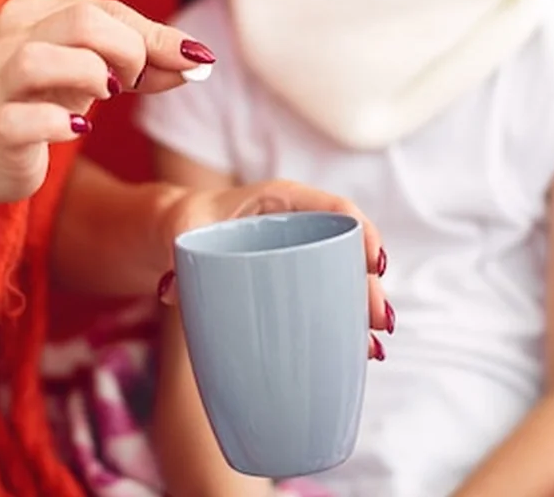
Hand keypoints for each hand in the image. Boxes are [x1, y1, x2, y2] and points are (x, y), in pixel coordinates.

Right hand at [0, 0, 216, 209]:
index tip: (191, 61)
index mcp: (33, 14)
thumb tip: (198, 59)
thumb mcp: (93, 74)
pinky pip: (24, 119)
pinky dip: (61, 123)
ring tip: (107, 95)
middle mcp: (9, 40)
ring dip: (92, 76)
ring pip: (40, 60)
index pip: (105, 10)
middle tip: (132, 82)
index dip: (154, 36)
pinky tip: (79, 129)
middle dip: (127, 50)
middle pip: (80, 22)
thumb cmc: (41, 103)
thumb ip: (144, 62)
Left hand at [156, 180, 392, 359]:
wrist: (177, 235)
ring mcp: (300, 257)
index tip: (375, 262)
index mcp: (282, 202)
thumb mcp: (182, 227)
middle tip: (379, 321)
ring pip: (343, 281)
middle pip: (348, 252)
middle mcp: (300, 228)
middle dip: (369, 287)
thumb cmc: (187, 222)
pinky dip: (342, 323)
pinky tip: (356, 351)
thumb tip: (174, 288)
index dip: (363, 232)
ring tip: (373, 346)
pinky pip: (328, 299)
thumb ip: (179, 249)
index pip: (336, 209)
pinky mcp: (294, 283)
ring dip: (361, 311)